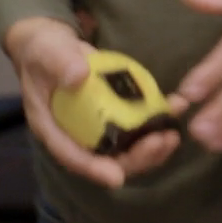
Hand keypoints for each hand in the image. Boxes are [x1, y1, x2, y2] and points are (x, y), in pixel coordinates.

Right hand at [3, 16, 185, 188]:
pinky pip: (138, 125)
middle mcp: (78, 133)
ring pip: (127, 148)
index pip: (71, 156)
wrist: (54, 44)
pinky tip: (178, 107)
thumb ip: (59, 63)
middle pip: (107, 158)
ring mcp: (99, 125)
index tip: (116, 178)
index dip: (93, 169)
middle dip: (136, 157)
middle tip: (161, 142)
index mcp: (53, 128)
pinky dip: (159, 120)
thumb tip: (78, 76)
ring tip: (172, 135)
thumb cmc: (44, 51)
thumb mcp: (47, 52)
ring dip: (152, 146)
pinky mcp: (117, 112)